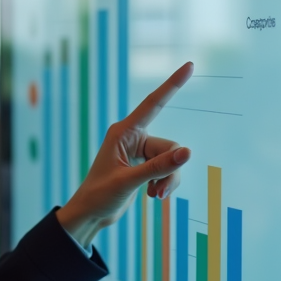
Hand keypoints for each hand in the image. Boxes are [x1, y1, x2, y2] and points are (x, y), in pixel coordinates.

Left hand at [56, 62, 193, 247]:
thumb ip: (159, 167)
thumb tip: (188, 153)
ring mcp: (139, 152)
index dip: (172, 85)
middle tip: (157, 191)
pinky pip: (167, 169)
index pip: (153, 103)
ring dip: (167, 180)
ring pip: (171, 160)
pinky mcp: (144, 165)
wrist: (90, 215)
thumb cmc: (100, 195)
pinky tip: (151, 195)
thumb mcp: (129, 181)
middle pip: (170, 146)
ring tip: (154, 196)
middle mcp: (132, 137)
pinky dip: (164, 184)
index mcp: (123, 132)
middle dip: (169, 170)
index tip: (189, 66)